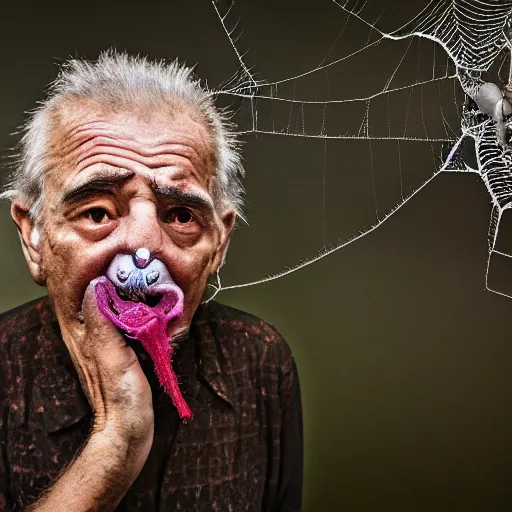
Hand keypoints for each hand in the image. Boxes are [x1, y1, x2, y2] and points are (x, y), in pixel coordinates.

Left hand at [29, 280, 154, 510]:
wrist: (131, 429)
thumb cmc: (121, 396)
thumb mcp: (111, 355)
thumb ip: (102, 322)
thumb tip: (94, 287)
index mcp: (86, 337)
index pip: (86, 298)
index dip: (96, 278)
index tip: (114, 262)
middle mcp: (94, 339)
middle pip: (100, 303)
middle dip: (114, 285)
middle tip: (133, 267)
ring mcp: (110, 347)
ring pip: (116, 313)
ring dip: (128, 298)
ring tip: (142, 281)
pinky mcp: (125, 354)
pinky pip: (129, 326)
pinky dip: (138, 314)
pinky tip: (150, 309)